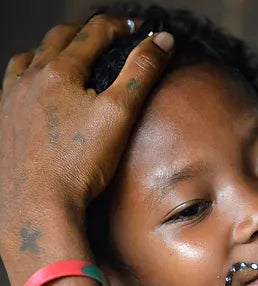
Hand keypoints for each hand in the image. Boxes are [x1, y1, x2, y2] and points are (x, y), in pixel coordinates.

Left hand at [0, 16, 172, 285]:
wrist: (36, 207)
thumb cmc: (78, 164)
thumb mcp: (120, 114)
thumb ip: (142, 72)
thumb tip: (162, 41)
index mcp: (58, 72)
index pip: (93, 33)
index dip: (118, 26)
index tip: (135, 27)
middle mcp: (28, 79)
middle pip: (57, 39)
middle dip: (85, 33)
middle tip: (106, 36)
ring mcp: (10, 101)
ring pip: (28, 59)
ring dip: (51, 51)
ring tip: (67, 57)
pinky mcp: (2, 123)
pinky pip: (12, 85)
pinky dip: (29, 76)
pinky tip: (37, 91)